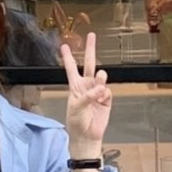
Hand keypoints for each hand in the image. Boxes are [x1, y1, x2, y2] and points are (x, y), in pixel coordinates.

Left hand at [60, 32, 110, 149]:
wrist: (87, 135)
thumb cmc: (76, 122)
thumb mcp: (76, 108)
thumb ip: (87, 96)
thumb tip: (100, 89)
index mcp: (75, 87)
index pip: (71, 68)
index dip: (68, 57)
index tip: (64, 45)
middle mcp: (86, 86)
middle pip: (89, 64)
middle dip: (90, 49)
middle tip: (91, 36)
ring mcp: (97, 91)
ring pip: (101, 76)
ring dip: (100, 78)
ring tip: (99, 86)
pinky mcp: (106, 99)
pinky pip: (107, 91)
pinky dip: (104, 95)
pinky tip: (101, 102)